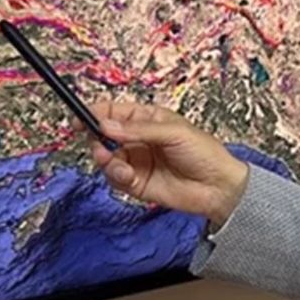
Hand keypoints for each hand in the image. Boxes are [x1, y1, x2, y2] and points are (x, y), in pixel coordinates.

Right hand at [83, 101, 248, 227]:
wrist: (218, 187)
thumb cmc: (205, 153)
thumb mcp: (173, 132)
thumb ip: (138, 130)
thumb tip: (105, 125)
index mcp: (148, 120)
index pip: (114, 112)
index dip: (96, 114)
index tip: (80, 118)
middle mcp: (139, 140)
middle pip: (104, 136)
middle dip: (98, 140)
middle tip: (101, 144)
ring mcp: (136, 161)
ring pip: (106, 158)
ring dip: (106, 160)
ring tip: (118, 163)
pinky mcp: (136, 183)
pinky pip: (115, 178)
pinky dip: (116, 176)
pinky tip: (127, 175)